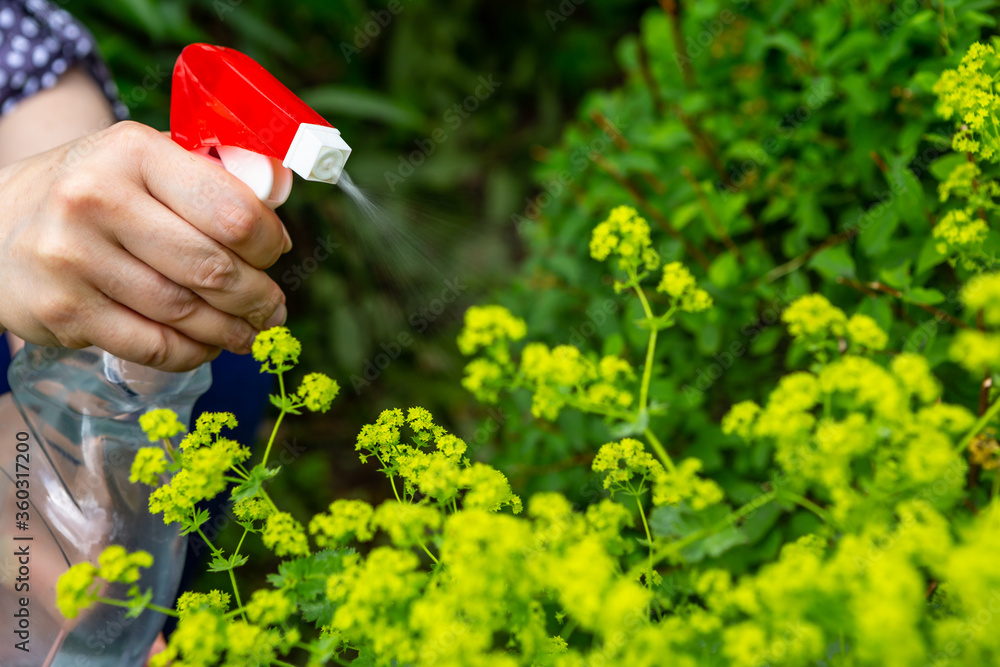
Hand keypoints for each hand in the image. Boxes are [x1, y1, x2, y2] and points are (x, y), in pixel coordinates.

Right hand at [0, 120, 290, 370]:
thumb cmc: (97, 192)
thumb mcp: (145, 162)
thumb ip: (208, 180)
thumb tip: (277, 219)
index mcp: (134, 152)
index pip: (231, 211)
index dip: (268, 242)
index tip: (274, 254)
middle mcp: (96, 199)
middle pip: (212, 268)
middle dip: (258, 297)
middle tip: (274, 308)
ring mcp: (73, 259)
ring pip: (185, 313)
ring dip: (232, 330)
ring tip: (252, 331)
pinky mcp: (62, 311)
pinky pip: (154, 346)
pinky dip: (193, 352)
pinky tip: (208, 344)